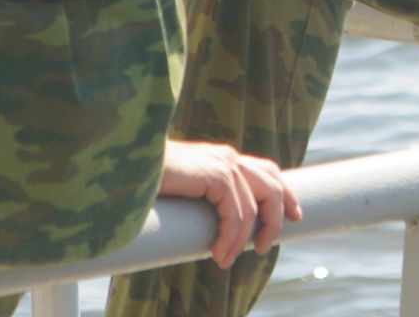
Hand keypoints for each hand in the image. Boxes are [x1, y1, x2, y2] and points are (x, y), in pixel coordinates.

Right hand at [158, 140, 302, 268]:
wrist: (122, 165)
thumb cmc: (144, 182)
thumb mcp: (181, 192)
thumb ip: (200, 200)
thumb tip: (212, 231)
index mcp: (222, 158)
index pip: (266, 170)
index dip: (285, 193)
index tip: (295, 216)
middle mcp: (227, 157)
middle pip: (272, 184)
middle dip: (277, 216)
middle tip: (265, 246)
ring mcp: (223, 164)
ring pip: (254, 206)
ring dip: (244, 240)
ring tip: (227, 261)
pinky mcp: (215, 176)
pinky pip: (236, 213)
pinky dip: (231, 238)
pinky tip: (219, 255)